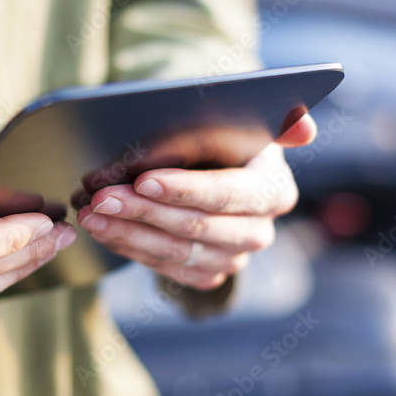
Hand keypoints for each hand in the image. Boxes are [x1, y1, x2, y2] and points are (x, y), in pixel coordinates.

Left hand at [76, 115, 316, 289]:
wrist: (216, 171)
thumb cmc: (225, 140)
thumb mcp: (245, 123)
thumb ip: (276, 121)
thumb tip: (304, 124)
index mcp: (274, 190)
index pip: (227, 194)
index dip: (185, 189)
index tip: (143, 179)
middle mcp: (258, 231)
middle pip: (195, 227)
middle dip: (143, 212)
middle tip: (100, 197)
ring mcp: (233, 258)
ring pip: (175, 253)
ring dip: (128, 233)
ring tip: (91, 214)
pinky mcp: (207, 274)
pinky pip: (165, 270)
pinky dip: (130, 249)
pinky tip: (104, 230)